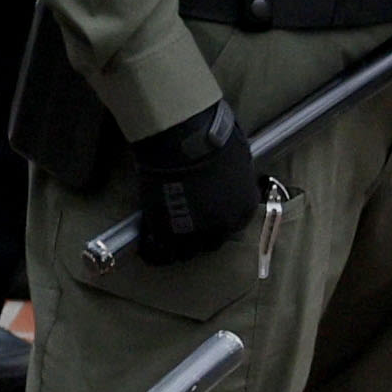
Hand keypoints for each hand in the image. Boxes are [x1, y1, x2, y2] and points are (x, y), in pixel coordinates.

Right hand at [129, 101, 268, 260]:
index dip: (216, 221)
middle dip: (199, 236)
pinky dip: (153, 251)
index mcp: (245, 207)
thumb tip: (226, 177)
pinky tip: (145, 244)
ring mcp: (198, 233)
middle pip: (212, 242)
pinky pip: (161, 252)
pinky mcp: (169, 234)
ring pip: (187, 252)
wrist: (186, 142)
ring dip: (176, 246)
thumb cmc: (214, 138)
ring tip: (162, 241)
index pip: (232, 224)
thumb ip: (233, 178)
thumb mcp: (237, 159)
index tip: (205, 218)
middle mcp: (226, 225)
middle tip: (183, 227)